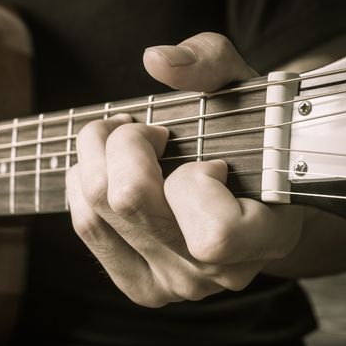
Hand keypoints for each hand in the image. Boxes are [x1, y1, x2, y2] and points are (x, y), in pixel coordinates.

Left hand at [66, 33, 303, 306]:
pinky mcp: (136, 283)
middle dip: (125, 143)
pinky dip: (84, 185)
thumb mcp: (242, 92)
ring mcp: (169, 285)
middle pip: (129, 202)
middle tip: (145, 130)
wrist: (246, 202)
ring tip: (122, 142)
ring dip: (96, 158)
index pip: (213, 233)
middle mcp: (212, 274)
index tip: (207, 157)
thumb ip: (210, 64)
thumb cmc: (247, 145)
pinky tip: (108, 170)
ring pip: (96, 211)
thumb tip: (155, 60)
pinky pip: (85, 225)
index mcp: (261, 240)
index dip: (196, 179)